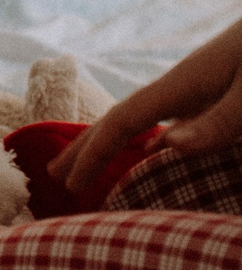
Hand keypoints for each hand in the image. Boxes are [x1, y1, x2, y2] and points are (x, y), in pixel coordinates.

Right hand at [47, 14, 241, 196]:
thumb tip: (166, 147)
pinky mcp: (213, 91)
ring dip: (111, 142)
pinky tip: (153, 149)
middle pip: (121, 118)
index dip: (93, 152)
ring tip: (90, 163)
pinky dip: (146, 139)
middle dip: (86, 145)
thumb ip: (218, 122)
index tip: (69, 184)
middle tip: (51, 175)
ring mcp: (195, 89)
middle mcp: (180, 87)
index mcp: (181, 86)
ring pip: (140, 119)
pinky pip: (165, 121)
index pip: (124, 122)